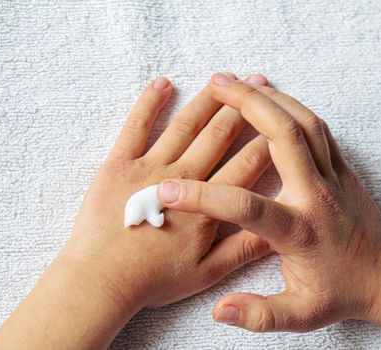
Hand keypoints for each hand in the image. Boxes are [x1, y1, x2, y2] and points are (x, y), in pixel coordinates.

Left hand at [60, 74, 272, 309]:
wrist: (100, 280)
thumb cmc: (153, 279)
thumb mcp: (207, 273)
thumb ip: (244, 249)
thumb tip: (277, 232)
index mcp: (207, 206)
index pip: (246, 165)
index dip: (267, 142)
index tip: (281, 121)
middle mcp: (182, 177)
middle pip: (219, 136)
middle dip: (244, 109)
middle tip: (259, 84)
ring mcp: (149, 167)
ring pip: (185, 125)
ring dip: (208, 100)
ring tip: (224, 78)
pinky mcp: (119, 163)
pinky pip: (136, 125)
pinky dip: (149, 102)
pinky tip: (163, 83)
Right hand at [157, 73, 380, 331]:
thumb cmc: (342, 294)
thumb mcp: (301, 315)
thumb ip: (260, 314)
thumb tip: (218, 311)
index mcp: (300, 231)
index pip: (247, 208)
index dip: (206, 198)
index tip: (169, 190)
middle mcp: (317, 195)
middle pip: (284, 138)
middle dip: (247, 106)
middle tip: (215, 84)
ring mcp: (334, 176)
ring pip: (305, 122)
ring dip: (271, 98)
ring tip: (239, 82)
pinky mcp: (342, 167)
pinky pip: (318, 127)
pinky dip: (293, 106)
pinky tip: (272, 97)